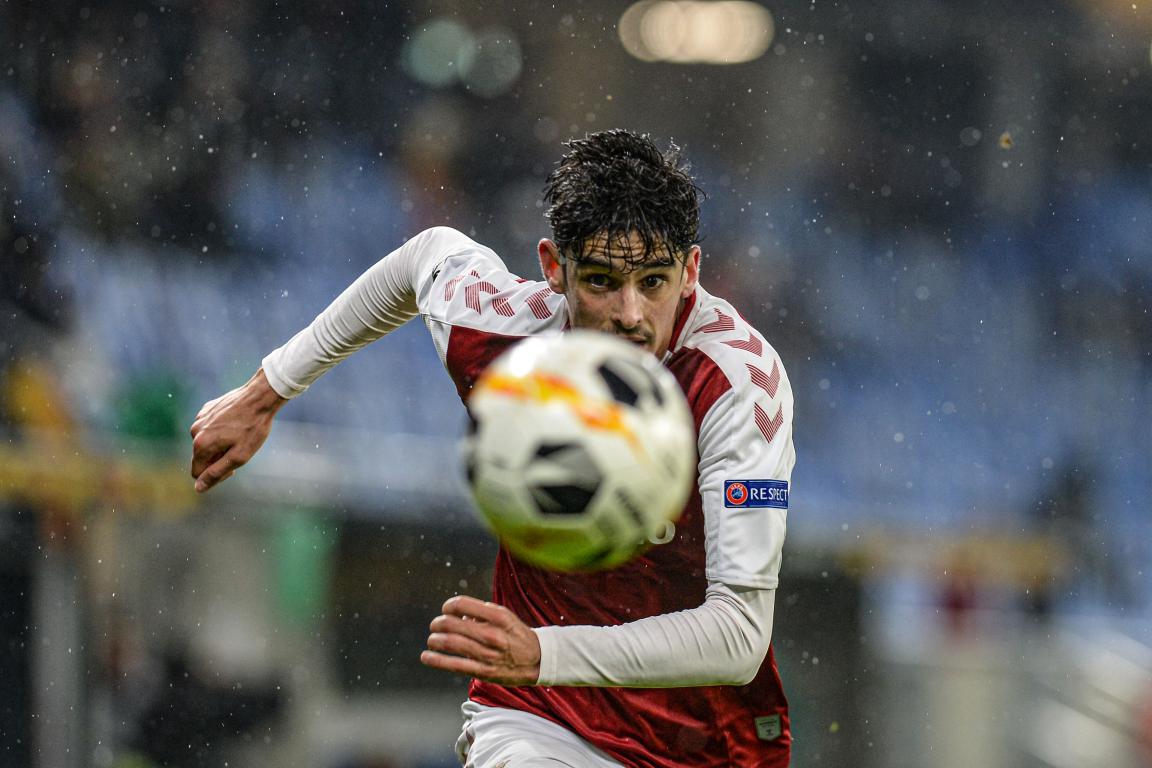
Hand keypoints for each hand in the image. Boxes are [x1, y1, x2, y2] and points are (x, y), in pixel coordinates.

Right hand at [189, 369, 286, 492]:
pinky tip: (236, 424)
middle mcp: (194, 431)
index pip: (198, 473)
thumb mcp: (238, 457)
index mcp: (200, 445)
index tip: (234, 467)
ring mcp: (200, 419)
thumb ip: (216, 473)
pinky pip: (209, 428)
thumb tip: (198, 488)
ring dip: (219, 444)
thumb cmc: (253, 428)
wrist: (260, 397)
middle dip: (217, 459)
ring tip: (239, 436)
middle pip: (201, 457)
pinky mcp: (207, 409)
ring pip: (205, 442)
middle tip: (240, 450)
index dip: (215, 475)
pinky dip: (220, 431)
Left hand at [421, 595, 540, 685]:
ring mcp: (487, 654)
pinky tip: (426, 656)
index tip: (446, 610)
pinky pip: (454, 665)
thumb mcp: (504, 616)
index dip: (448, 606)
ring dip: (434, 640)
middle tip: (435, 625)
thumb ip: (481, 613)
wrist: (537, 659)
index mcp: (497, 616)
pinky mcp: (483, 671)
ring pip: (450, 644)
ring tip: (432, 639)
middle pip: (452, 624)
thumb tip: (456, 615)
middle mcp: (491, 634)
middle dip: (438, 623)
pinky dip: (436, 660)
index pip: (462, 605)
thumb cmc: (516, 634)